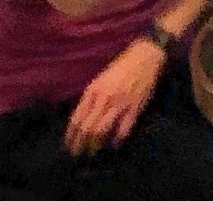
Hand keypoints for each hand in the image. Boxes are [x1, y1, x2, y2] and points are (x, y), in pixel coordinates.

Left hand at [65, 37, 164, 155]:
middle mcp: (104, 99)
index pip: (76, 119)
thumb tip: (82, 121)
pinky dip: (117, 140)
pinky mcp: (134, 107)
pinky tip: (114, 144)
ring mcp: (119, 104)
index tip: (68, 147)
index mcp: (92, 92)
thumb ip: (90, 100)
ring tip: (93, 153)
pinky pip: (123, 129)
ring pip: (102, 130)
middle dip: (80, 145)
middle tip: (79, 155)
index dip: (71, 136)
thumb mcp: (99, 81)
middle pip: (87, 128)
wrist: (144, 58)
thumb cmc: (120, 69)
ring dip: (96, 145)